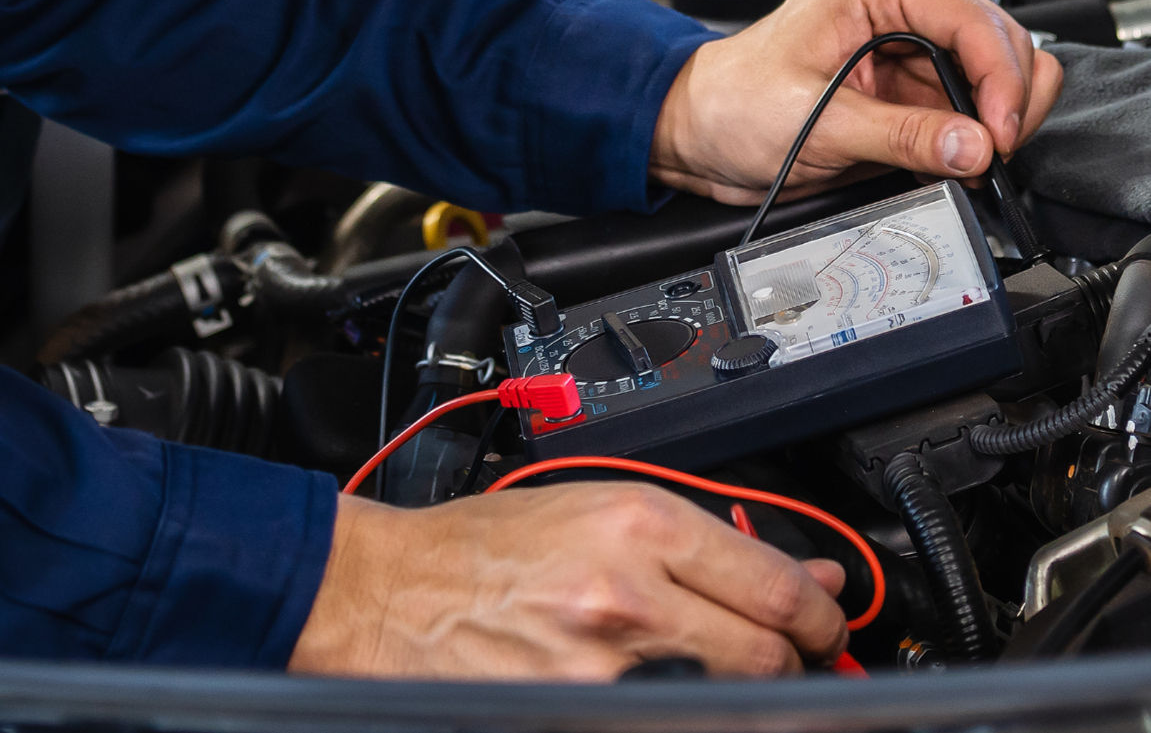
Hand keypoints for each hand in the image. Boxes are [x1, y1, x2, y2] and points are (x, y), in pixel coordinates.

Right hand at [288, 484, 847, 679]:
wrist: (397, 592)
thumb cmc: (491, 543)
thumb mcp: (601, 508)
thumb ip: (707, 540)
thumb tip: (798, 569)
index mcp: (639, 522)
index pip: (772, 582)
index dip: (818, 612)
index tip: (824, 617)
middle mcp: (630, 594)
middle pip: (765, 651)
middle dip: (795, 659)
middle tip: (791, 653)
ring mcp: (606, 666)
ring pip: (727, 696)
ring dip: (745, 689)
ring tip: (721, 668)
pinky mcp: (581, 711)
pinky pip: (669, 714)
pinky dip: (686, 703)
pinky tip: (670, 686)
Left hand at [651, 0, 1062, 204]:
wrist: (699, 132)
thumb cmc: (731, 103)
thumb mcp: (816, 123)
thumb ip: (900, 135)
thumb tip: (972, 145)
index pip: (974, 20)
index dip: (1001, 80)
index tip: (999, 136)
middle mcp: (902, 5)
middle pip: (1000, 44)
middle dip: (1006, 104)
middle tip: (990, 156)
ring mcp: (910, 48)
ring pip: (994, 80)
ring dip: (993, 126)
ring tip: (971, 164)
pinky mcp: (908, 88)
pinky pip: (967, 112)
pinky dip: (972, 140)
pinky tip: (954, 162)